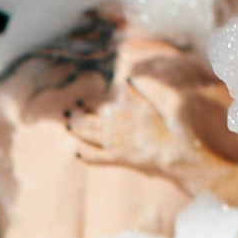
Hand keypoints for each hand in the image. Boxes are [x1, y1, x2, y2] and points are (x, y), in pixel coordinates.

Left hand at [67, 79, 194, 184]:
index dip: (88, 102)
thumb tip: (126, 79)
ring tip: (67, 125)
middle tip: (67, 111)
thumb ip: (134, 92)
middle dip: (77, 115)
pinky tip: (76, 153)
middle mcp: (114, 123)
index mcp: (123, 109)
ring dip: (76, 130)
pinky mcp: (116, 157)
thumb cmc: (165, 127)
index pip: (101, 104)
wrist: (170, 149)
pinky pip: (95, 157)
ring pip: (88, 134)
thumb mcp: (149, 105)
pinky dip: (85, 154)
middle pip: (90, 118)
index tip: (80, 100)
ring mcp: (113, 141)